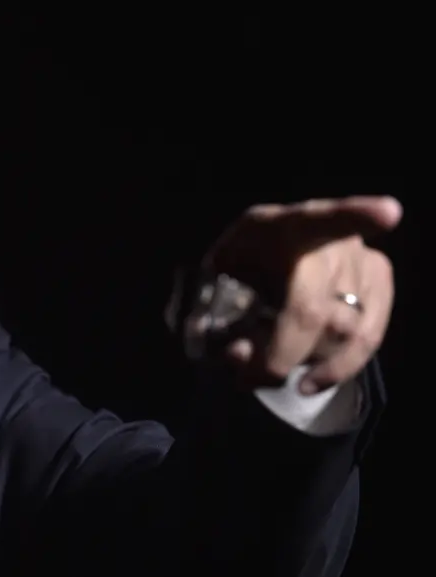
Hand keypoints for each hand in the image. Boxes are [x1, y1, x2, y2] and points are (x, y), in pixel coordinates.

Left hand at [205, 196, 400, 393]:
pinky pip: (368, 337)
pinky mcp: (377, 279)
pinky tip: (311, 383)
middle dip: (279, 353)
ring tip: (269, 368)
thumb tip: (236, 355)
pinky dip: (339, 368)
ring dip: (301, 361)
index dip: (356, 215)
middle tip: (248, 377)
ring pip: (340, 331)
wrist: (261, 250)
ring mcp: (359, 258)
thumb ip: (214, 310)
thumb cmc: (235, 265)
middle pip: (313, 307)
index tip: (387, 215)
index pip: (318, 221)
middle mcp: (330, 238)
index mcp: (280, 226)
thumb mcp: (210, 277)